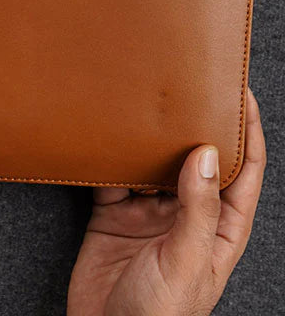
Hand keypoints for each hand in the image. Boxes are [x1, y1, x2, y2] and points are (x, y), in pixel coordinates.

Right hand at [67, 87, 265, 314]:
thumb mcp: (187, 261)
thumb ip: (198, 209)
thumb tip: (208, 155)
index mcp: (218, 230)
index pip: (243, 174)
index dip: (247, 134)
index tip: (241, 95)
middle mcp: (185, 217)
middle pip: (194, 162)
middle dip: (192, 127)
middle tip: (185, 89)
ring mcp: (148, 216)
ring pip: (151, 164)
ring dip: (147, 140)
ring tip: (142, 108)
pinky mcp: (113, 217)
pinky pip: (111, 178)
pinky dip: (106, 159)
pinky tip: (103, 140)